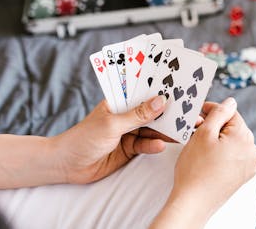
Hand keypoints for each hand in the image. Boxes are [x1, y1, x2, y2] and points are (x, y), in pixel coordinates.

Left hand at [52, 95, 171, 183]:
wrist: (67, 166)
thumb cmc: (83, 138)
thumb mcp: (112, 124)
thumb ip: (138, 115)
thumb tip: (161, 102)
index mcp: (120, 102)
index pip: (144, 93)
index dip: (161, 91)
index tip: (181, 89)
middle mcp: (126, 115)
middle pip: (152, 112)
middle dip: (169, 113)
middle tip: (189, 114)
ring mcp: (129, 132)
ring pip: (152, 129)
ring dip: (166, 130)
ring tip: (181, 131)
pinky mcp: (130, 148)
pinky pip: (146, 144)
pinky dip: (154, 145)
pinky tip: (161, 145)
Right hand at [150, 98, 255, 227]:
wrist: (194, 202)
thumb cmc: (195, 169)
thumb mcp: (204, 133)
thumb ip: (219, 113)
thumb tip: (231, 101)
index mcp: (245, 137)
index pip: (231, 113)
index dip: (213, 110)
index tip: (198, 112)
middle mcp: (253, 150)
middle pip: (233, 127)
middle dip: (215, 125)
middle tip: (195, 129)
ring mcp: (250, 164)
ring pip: (233, 141)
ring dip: (219, 139)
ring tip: (200, 144)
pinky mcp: (244, 175)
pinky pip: (235, 155)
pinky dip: (223, 152)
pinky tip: (208, 158)